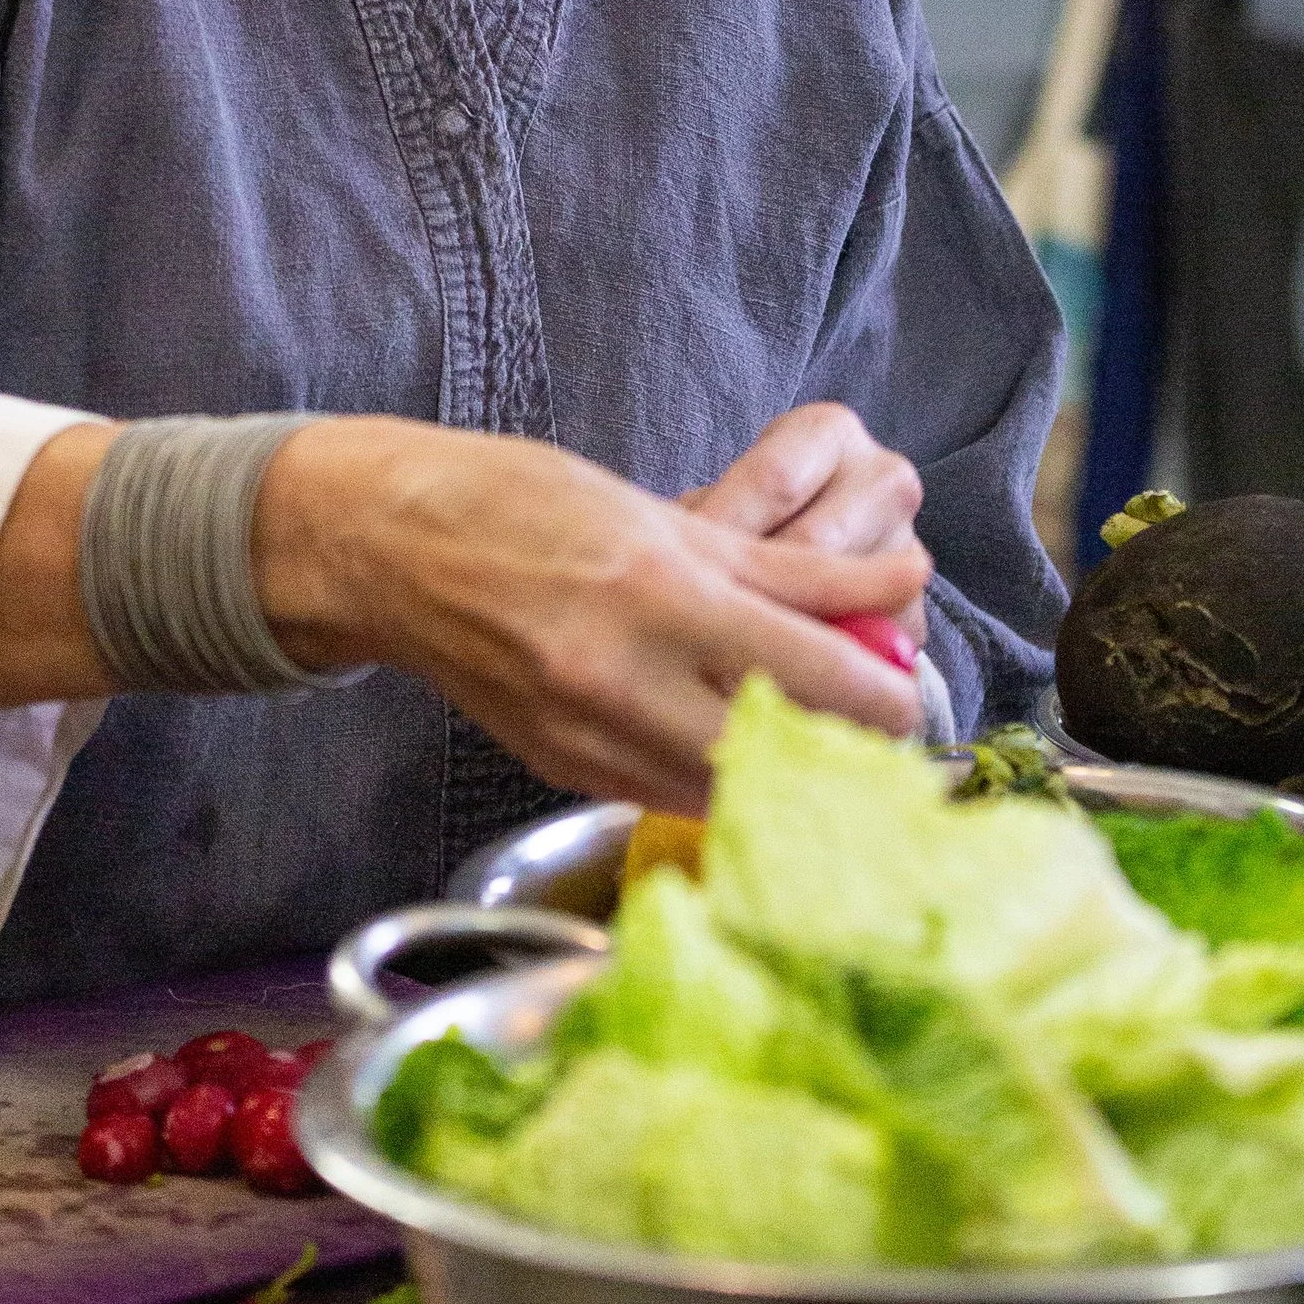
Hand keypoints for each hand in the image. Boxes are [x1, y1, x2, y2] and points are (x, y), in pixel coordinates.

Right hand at [255, 417, 926, 813]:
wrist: (392, 549)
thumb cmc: (525, 509)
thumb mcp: (669, 518)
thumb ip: (787, 570)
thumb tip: (892, 595)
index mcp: (665, 603)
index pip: (825, 684)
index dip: (891, 703)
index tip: (911, 698)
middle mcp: (629, 687)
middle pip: (789, 761)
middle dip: (843, 753)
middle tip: (872, 731)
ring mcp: (591, 742)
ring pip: (732, 794)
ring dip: (780, 773)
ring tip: (806, 734)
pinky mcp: (564, 771)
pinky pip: (668, 794)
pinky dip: (713, 776)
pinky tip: (723, 738)